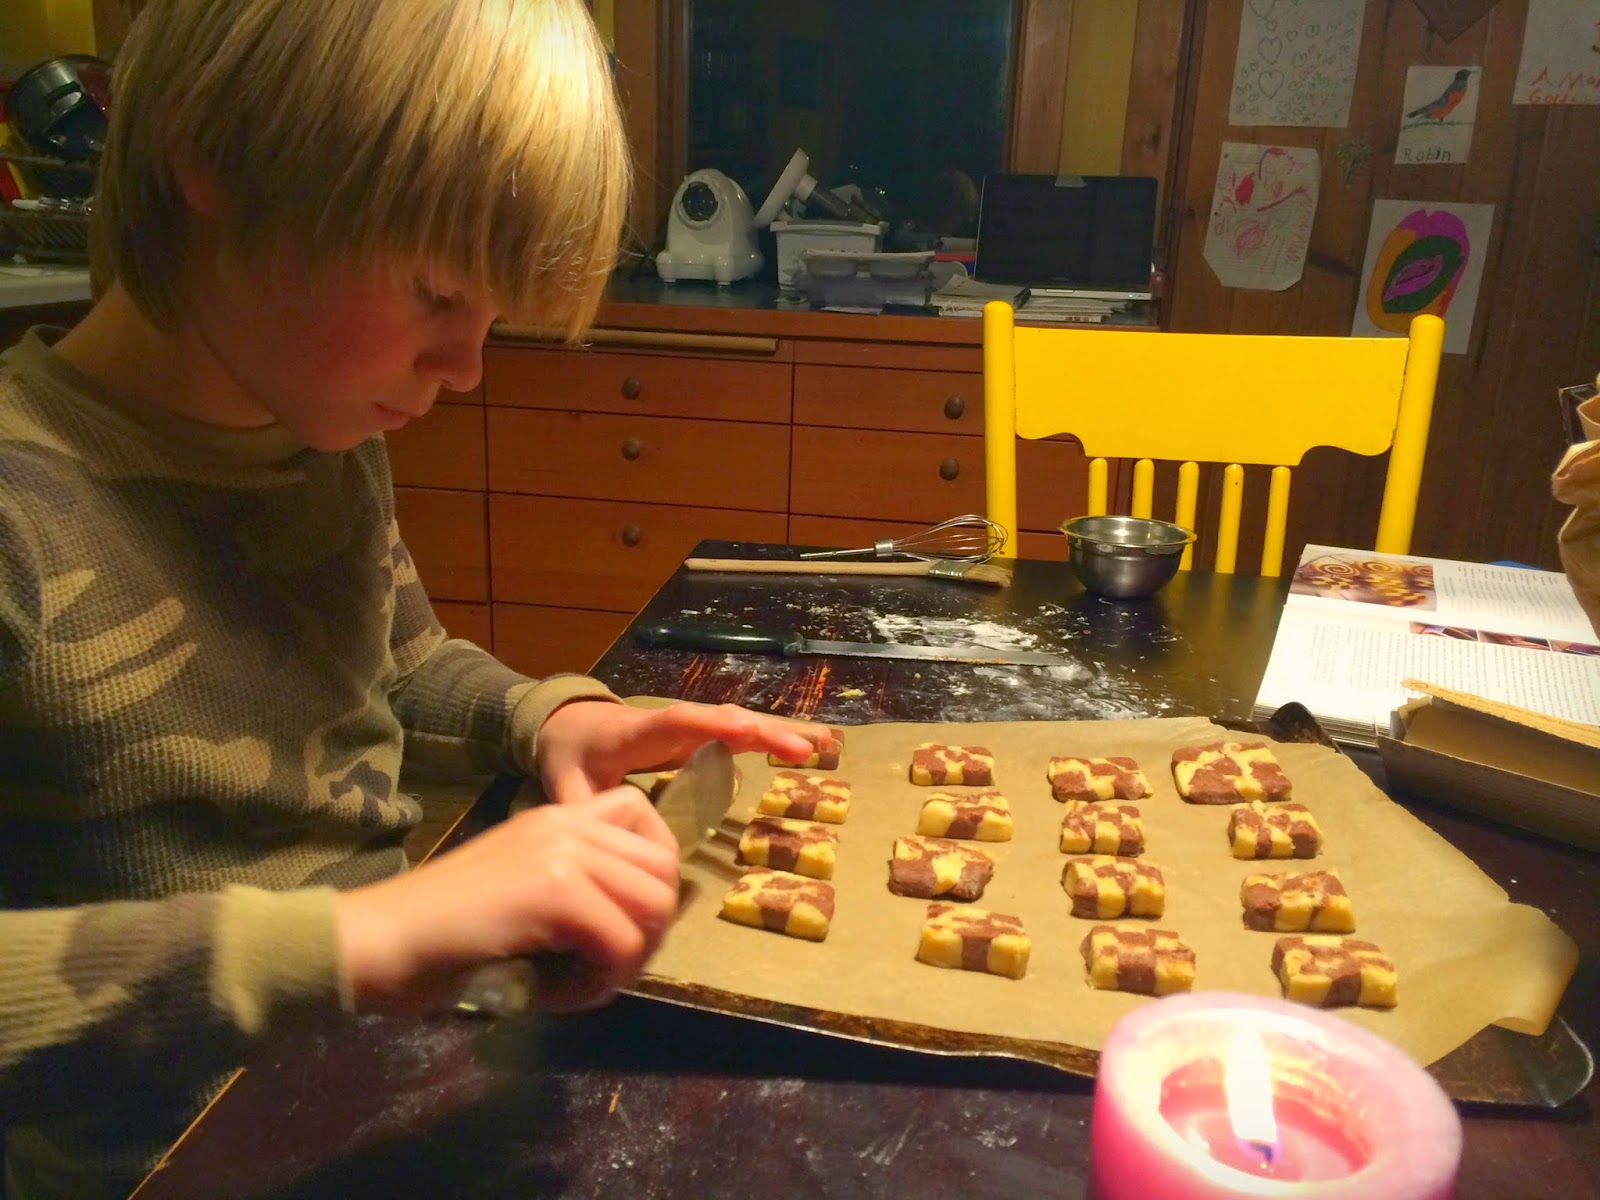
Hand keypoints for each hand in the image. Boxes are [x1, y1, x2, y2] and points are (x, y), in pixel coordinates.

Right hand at [336, 784, 678, 1013]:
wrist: (375, 941)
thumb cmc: (436, 934)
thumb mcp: (517, 890)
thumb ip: (573, 888)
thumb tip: (636, 926)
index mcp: (555, 817)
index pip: (644, 815)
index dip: (652, 873)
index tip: (625, 922)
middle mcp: (564, 822)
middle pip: (662, 870)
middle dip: (647, 931)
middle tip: (602, 970)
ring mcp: (561, 852)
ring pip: (652, 906)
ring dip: (626, 960)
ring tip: (578, 984)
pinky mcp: (554, 891)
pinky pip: (620, 944)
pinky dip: (597, 985)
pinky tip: (554, 996)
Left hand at [535, 700, 830, 806]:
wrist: (568, 723)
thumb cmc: (569, 752)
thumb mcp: (564, 782)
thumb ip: (579, 806)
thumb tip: (596, 837)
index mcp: (639, 731)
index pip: (680, 722)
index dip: (714, 726)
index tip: (749, 732)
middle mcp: (671, 722)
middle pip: (723, 720)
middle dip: (763, 731)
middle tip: (805, 748)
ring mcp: (689, 728)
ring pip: (739, 725)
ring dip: (778, 732)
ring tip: (823, 742)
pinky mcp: (699, 737)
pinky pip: (739, 735)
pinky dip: (772, 738)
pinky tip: (807, 748)